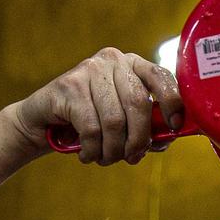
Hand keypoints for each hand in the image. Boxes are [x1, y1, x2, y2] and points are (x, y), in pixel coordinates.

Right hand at [9, 48, 183, 165]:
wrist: (44, 120)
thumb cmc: (92, 121)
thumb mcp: (123, 121)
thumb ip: (148, 126)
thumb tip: (169, 137)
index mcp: (132, 64)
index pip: (160, 76)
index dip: (172, 101)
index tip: (175, 126)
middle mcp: (112, 61)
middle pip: (138, 103)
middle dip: (139, 140)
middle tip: (132, 158)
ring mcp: (89, 70)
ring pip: (114, 121)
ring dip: (113, 151)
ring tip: (106, 159)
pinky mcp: (68, 86)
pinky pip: (91, 129)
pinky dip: (93, 150)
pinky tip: (88, 155)